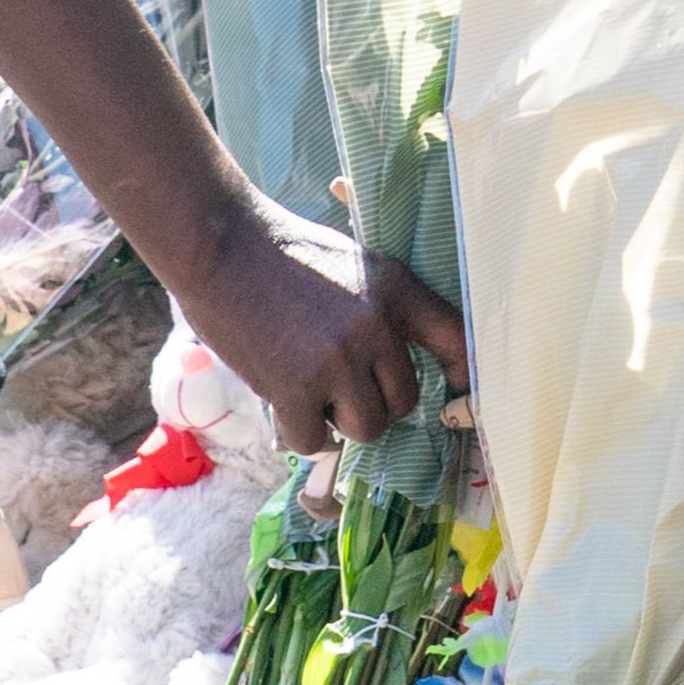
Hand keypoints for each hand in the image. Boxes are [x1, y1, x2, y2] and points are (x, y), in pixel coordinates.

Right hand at [188, 222, 468, 458]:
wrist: (220, 244)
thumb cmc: (281, 254)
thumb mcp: (353, 265)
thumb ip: (382, 310)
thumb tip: (397, 367)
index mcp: (396, 290)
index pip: (456, 340)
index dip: (463, 377)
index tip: (455, 396)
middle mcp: (376, 327)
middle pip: (403, 402)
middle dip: (373, 402)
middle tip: (339, 384)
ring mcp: (337, 360)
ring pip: (366, 427)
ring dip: (340, 421)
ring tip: (312, 392)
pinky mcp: (296, 387)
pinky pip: (315, 439)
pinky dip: (302, 431)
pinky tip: (287, 404)